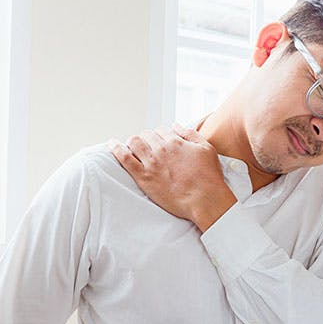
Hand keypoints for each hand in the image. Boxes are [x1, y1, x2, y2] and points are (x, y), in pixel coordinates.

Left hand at [109, 123, 237, 231]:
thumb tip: (176, 125)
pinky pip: (124, 158)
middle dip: (146, 138)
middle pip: (146, 135)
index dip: (160, 135)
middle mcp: (162, 149)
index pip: (162, 130)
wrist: (204, 198)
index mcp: (176, 142)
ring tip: (133, 147)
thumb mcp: (207, 149)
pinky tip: (112, 144)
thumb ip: (191, 134)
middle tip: (148, 147)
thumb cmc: (209, 176)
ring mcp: (151, 163)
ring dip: (133, 142)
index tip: (161, 141)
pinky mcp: (143, 177)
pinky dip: (116, 149)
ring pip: (134, 142)